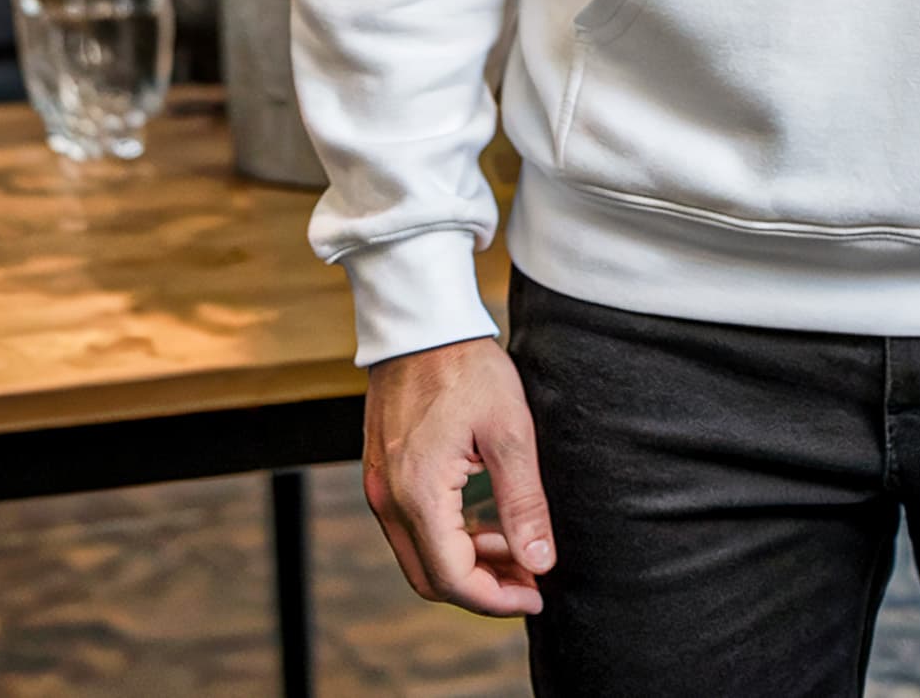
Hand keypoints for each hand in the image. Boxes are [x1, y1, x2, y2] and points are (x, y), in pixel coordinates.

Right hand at [362, 335, 556, 616]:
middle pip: (430, 578)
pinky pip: (411, 527)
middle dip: (482, 589)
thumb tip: (540, 562)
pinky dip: (448, 538)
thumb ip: (523, 501)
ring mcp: (379, 486)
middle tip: (529, 580)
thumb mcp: (509, 430)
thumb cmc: (467, 366)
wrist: (421, 322)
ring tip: (516, 550)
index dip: (496, 598)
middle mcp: (388, 499)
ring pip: (419, 555)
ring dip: (466, 564)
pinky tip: (485, 522)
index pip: (453, 578)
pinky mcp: (382, 472)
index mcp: (418, 494)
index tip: (537, 595)